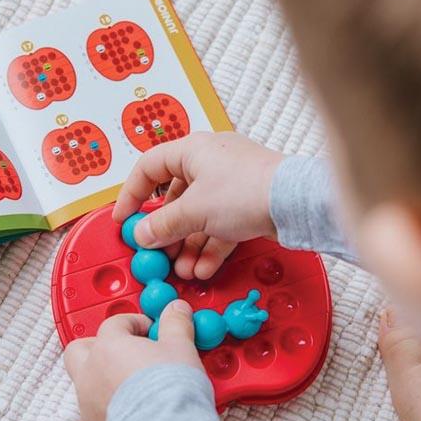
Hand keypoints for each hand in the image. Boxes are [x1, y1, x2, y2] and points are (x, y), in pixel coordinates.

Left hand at [62, 300, 203, 420]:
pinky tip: (136, 418)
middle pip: (79, 351)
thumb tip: (177, 311)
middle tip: (125, 352)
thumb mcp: (181, 349)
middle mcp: (90, 376)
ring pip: (86, 387)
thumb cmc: (170, 392)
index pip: (114, 324)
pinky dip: (113, 414)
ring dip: (105, 383)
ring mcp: (88, 407)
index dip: (134, 324)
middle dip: (99, 348)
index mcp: (108, 348)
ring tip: (136, 389)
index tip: (151, 331)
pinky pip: (99, 418)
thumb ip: (175, 325)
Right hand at [112, 133, 284, 279]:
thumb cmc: (247, 190)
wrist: (295, 202)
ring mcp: (231, 184)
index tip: (124, 220)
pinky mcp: (248, 204)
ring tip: (182, 270)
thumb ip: (162, 224)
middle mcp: (211, 162)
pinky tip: (203, 269)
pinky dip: (210, 247)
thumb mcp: (193, 211)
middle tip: (158, 253)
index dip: (132, 195)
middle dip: (166, 231)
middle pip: (176, 198)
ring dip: (188, 245)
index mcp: (192, 150)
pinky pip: (221, 226)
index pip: (149, 167)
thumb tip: (142, 234)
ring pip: (199, 216)